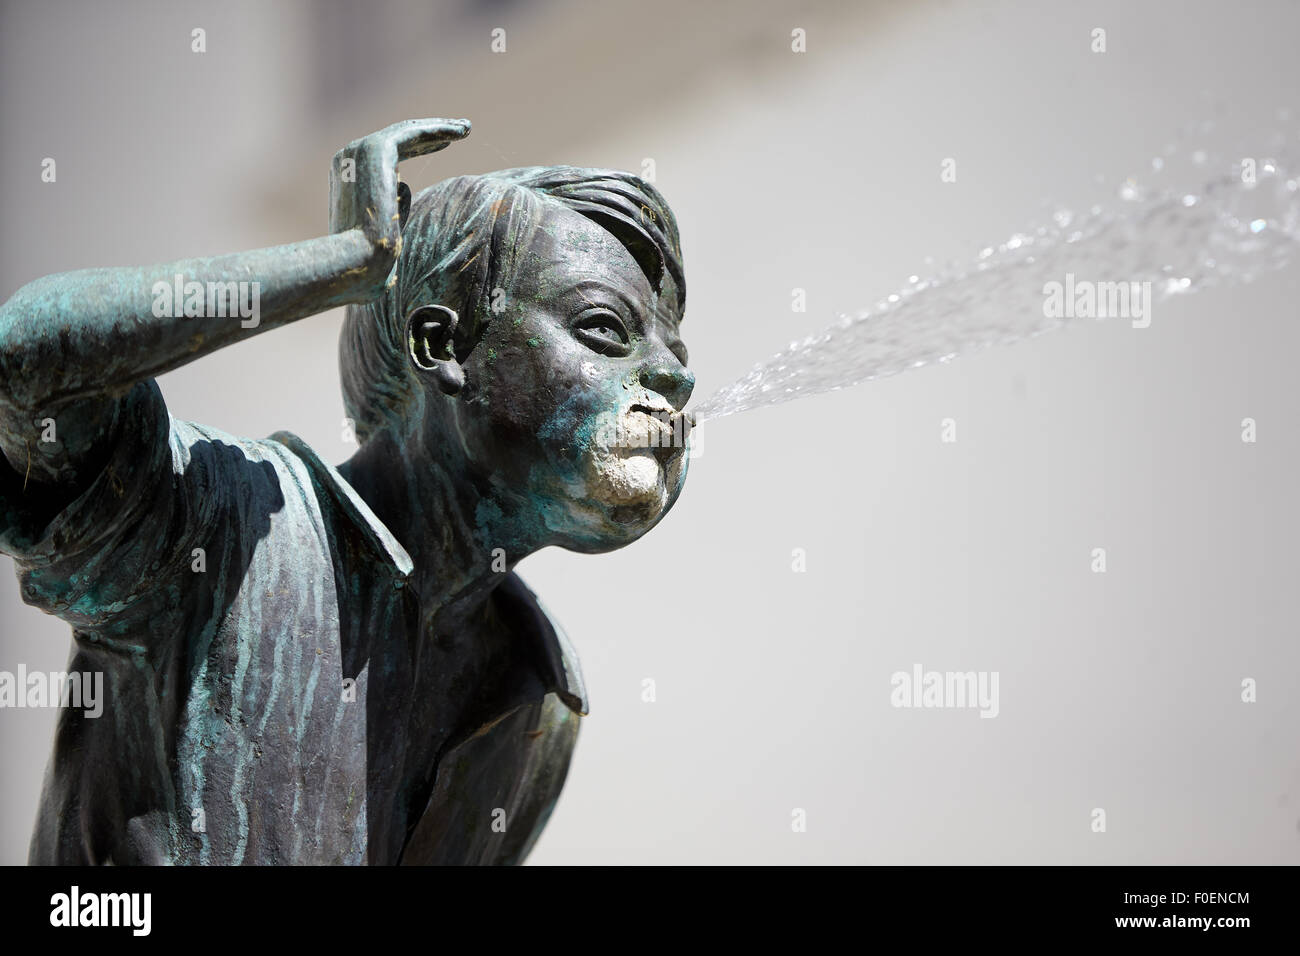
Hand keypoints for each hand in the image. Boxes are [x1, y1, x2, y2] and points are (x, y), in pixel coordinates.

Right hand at [329, 118, 470, 298]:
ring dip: (438, 128)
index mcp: (348, 180)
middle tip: (460, 130)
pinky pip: (411, 133)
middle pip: (398, 139)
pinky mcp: (375, 150)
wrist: (355, 264)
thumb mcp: (381, 243)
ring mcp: (359, 152)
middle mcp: (349, 160)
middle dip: (430, 133)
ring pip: (406, 132)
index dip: (418, 146)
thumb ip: (391, 218)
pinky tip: (459, 131)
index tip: (443, 144)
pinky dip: (436, 129)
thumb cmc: (366, 269)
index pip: (388, 155)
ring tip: (466, 128)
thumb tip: (404, 190)